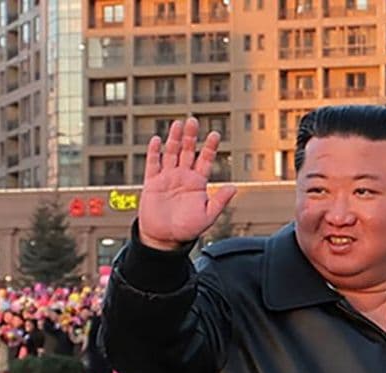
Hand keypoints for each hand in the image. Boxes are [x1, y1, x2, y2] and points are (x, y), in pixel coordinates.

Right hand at [138, 117, 237, 250]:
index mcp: (197, 183)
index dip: (210, 147)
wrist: (164, 239)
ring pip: (171, 153)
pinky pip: (153, 164)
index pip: (205, 160)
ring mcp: (167, 178)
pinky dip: (154, 152)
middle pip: (188, 151)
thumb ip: (220, 201)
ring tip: (178, 124)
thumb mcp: (208, 216)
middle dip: (191, 136)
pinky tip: (156, 140)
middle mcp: (182, 177)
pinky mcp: (152, 183)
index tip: (215, 134)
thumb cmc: (187, 229)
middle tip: (193, 120)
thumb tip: (234, 188)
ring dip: (174, 139)